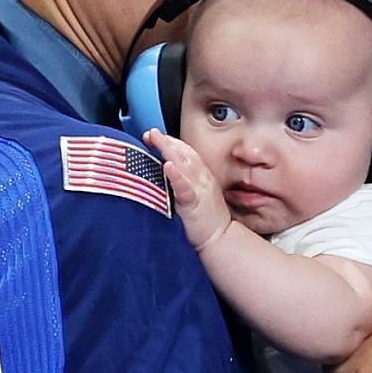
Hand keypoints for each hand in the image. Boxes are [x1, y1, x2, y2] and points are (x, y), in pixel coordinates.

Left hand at [144, 129, 230, 250]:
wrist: (221, 239)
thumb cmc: (206, 220)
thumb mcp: (196, 195)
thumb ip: (183, 182)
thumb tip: (163, 173)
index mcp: (201, 176)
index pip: (186, 152)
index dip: (171, 141)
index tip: (154, 135)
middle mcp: (202, 178)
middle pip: (184, 153)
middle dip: (167, 140)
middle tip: (150, 132)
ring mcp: (200, 189)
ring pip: (185, 164)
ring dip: (169, 149)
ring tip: (157, 139)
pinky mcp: (195, 203)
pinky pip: (185, 187)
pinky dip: (176, 175)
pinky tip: (168, 166)